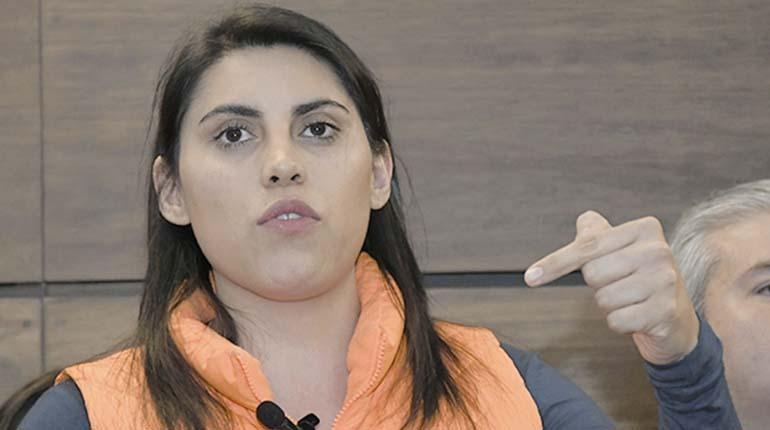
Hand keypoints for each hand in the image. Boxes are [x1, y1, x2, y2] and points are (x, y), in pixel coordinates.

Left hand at [524, 211, 699, 364]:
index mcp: (646, 228)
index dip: (556, 263)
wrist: (675, 316)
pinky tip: (638, 315)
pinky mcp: (665, 312)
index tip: (531, 278)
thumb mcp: (619, 248)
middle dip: (598, 284)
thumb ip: (596, 233)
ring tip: (631, 299)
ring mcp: (666, 282)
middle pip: (592, 273)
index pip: (587, 246)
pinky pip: (616, 320)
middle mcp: (659, 251)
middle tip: (619, 283)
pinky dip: (619, 323)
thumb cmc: (638, 277)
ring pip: (603, 298)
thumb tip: (584, 221)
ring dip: (609, 304)